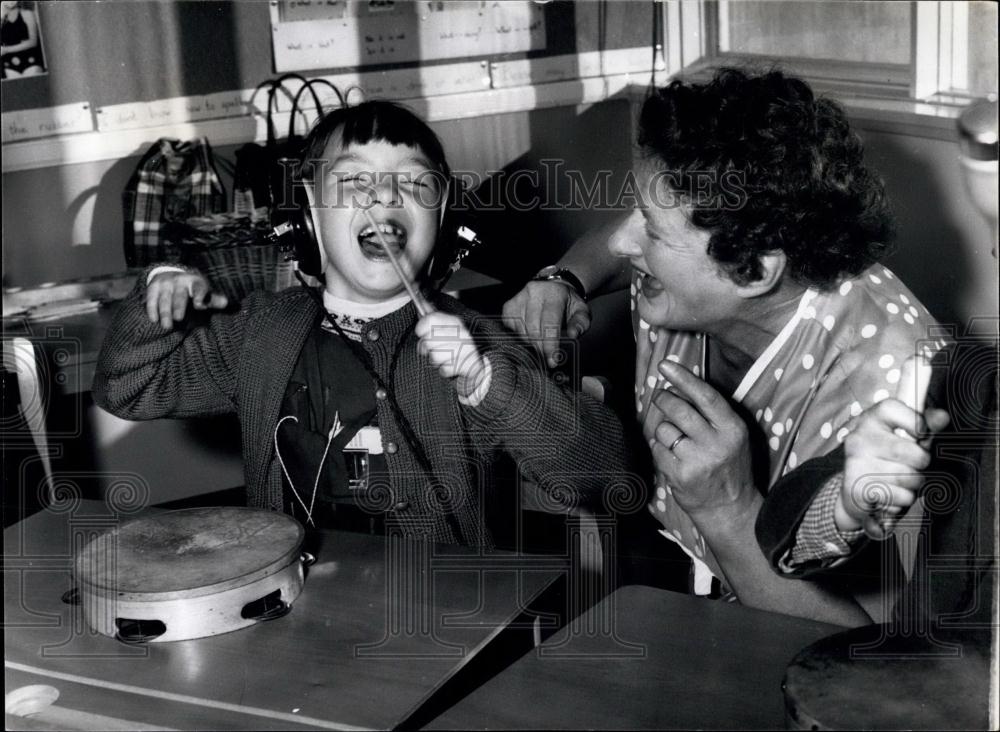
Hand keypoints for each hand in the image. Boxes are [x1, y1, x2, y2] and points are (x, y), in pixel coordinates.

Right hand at [145, 270, 227, 329]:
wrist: (171, 274)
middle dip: (179, 307)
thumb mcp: (203, 293)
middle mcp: (180, 280)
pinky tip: (154, 319)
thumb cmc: (192, 290)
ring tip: (167, 326)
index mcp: (196, 282)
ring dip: (165, 312)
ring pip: (165, 299)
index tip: (200, 305)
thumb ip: (213, 300)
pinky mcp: (154, 286)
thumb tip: (226, 303)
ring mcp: (166, 283)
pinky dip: (152, 309)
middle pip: (180, 295)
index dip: (200, 295)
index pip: (199, 288)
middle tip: (179, 319)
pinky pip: (152, 298)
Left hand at [415, 311, 486, 397]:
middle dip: (426, 348)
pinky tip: (451, 365)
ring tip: (443, 358)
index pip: (429, 319)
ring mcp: (466, 348)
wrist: (478, 364)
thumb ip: (433, 318)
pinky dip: (445, 370)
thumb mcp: (447, 328)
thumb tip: (421, 303)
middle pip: (428, 341)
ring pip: (435, 357)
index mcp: (455, 321)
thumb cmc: (458, 345)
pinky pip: (444, 369)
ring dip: (436, 360)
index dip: (420, 329)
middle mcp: (461, 333)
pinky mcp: (468, 364)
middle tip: (433, 349)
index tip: (421, 333)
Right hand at [501, 280, 590, 367]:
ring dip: (531, 344)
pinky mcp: (508, 306)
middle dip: (541, 348)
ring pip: (521, 331)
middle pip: (533, 329)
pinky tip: (529, 337)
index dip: (550, 344)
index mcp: (554, 293)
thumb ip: (580, 323)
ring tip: (541, 346)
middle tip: (547, 358)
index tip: (553, 361)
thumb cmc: (568, 304)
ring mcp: (518, 298)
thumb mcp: (581, 311)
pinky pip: (511, 329)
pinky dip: (520, 337)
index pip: (550, 322)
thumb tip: (573, 335)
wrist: (553, 289)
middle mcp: (534, 291)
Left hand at [645, 359, 755, 522]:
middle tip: (660, 397)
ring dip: (663, 430)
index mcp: (733, 429)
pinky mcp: (680, 475)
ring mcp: (698, 461)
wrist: (729, 507)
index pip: (706, 396)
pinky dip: (658, 449)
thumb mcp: (732, 437)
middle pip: (679, 410)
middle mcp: (717, 444)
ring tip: (675, 440)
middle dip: (664, 399)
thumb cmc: (729, 466)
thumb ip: (711, 413)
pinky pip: (657, 449)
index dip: (684, 378)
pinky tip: (671, 456)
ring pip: (664, 429)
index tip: (666, 365)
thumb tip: (677, 386)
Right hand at [838, 400, 948, 535]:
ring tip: (898, 481)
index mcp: (870, 420)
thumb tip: (942, 417)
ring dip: (912, 485)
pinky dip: (902, 500)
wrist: (852, 491)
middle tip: (909, 465)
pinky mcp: (858, 489)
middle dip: (921, 465)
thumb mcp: (900, 436)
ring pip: (910, 478)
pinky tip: (889, 494)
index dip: (919, 425)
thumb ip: (924, 424)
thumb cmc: (883, 459)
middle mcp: (859, 439)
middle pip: (915, 454)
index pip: (900, 412)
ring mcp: (856, 464)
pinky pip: (902, 497)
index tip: (922, 436)